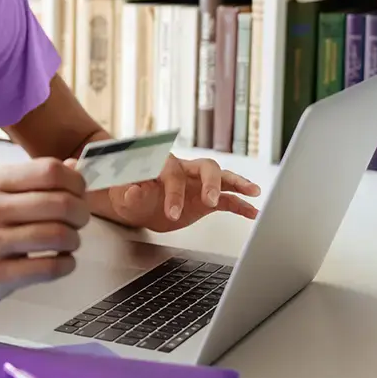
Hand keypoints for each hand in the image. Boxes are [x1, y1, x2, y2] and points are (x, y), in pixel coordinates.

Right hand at [0, 158, 88, 311]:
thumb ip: (35, 181)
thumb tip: (76, 166)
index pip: (50, 170)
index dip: (75, 181)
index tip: (80, 193)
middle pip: (60, 202)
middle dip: (81, 212)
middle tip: (80, 221)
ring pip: (58, 235)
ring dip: (75, 240)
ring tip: (70, 243)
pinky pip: (48, 267)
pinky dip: (67, 264)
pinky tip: (62, 262)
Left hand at [98, 155, 259, 232]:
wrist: (138, 205)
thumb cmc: (130, 196)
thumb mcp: (123, 195)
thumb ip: (128, 192)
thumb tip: (134, 189)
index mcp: (164, 165)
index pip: (173, 174)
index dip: (174, 192)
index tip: (172, 212)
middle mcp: (186, 170)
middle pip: (205, 167)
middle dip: (210, 183)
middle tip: (210, 201)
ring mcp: (199, 183)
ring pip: (222, 177)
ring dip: (237, 183)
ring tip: (253, 192)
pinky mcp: (207, 199)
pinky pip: (228, 199)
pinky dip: (241, 204)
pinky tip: (253, 212)